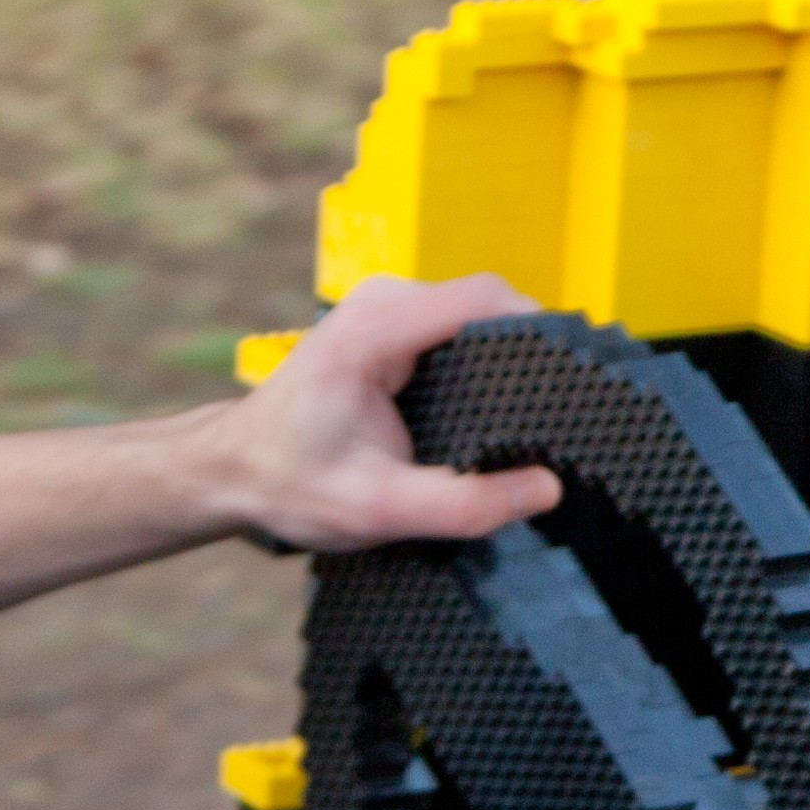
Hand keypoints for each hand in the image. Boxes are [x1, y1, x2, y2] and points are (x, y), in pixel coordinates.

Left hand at [192, 274, 569, 554]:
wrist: (233, 472)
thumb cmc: (289, 482)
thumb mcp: (378, 509)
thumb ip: (464, 505)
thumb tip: (544, 491)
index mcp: (379, 327)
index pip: (491, 300)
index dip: (542, 337)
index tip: (575, 386)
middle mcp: (386, 302)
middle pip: (494, 309)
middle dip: (532, 359)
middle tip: (559, 421)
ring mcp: (390, 309)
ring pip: (482, 321)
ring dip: (510, 367)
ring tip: (532, 424)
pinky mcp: (395, 329)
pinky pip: (462, 334)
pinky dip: (485, 369)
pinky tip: (496, 416)